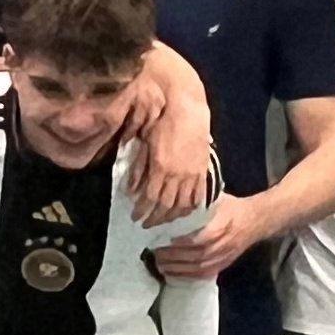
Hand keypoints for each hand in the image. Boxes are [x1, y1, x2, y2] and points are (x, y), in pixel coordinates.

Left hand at [116, 84, 212, 223]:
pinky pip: (198, 194)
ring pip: (183, 204)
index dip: (142, 210)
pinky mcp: (202, 170)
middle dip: (155, 218)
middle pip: (166, 205)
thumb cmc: (163, 123)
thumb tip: (131, 190)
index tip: (135, 217)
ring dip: (172, 216)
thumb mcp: (145, 144)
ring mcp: (192, 173)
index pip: (150, 197)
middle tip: (146, 224)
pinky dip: (190, 207)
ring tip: (163, 221)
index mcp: (161, 167)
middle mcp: (177, 174)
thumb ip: (139, 169)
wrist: (188, 110)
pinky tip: (184, 212)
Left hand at [152, 195, 257, 280]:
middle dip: (173, 257)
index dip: (179, 243)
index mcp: (220, 227)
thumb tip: (172, 201)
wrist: (255, 221)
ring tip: (160, 265)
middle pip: (194, 256)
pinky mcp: (223, 265)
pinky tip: (172, 273)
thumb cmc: (232, 208)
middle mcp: (221, 245)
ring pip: (197, 268)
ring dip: (176, 269)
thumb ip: (197, 203)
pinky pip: (203, 275)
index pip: (197, 239)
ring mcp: (223, 257)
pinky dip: (186, 276)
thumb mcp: (216, 199)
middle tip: (155, 254)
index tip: (163, 241)